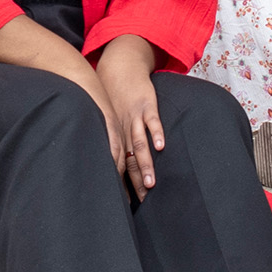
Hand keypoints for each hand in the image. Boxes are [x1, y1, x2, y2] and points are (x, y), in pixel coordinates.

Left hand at [84, 56, 164, 200]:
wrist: (120, 67)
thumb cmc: (114, 96)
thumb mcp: (109, 117)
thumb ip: (115, 137)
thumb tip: (115, 161)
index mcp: (114, 135)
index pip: (118, 165)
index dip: (122, 184)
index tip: (128, 204)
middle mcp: (123, 129)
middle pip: (129, 160)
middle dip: (135, 182)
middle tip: (142, 201)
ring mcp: (135, 117)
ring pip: (139, 145)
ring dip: (145, 165)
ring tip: (151, 184)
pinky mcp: (147, 105)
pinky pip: (152, 121)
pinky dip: (156, 134)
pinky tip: (162, 147)